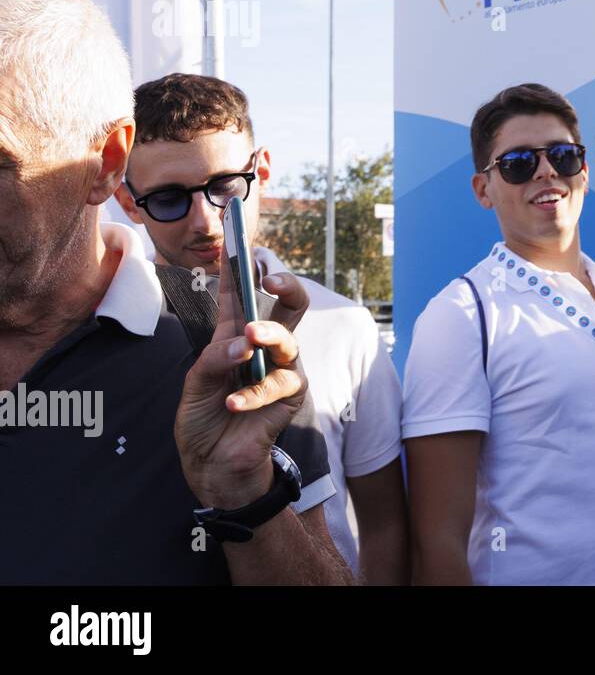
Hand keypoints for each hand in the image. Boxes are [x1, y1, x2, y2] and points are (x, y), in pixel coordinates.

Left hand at [175, 267, 310, 509]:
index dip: (238, 267)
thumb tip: (244, 343)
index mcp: (236, 336)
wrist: (213, 462)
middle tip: (270, 280)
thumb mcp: (195, 383)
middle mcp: (264, 346)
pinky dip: (253, 393)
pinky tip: (234, 402)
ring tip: (249, 340)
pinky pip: (279, 383)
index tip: (236, 239)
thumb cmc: (203, 418)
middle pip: (290, 305)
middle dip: (287, 285)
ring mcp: (281, 368)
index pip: (240, 295)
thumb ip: (215, 358)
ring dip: (270, 336)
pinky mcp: (291, 394)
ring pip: (289, 338)